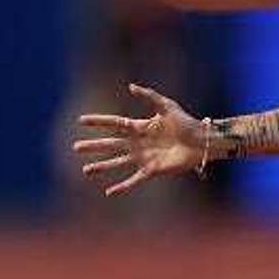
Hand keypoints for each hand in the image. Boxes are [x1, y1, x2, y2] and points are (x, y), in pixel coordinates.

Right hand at [73, 84, 203, 195]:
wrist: (202, 141)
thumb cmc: (186, 123)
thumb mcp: (167, 106)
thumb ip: (149, 96)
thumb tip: (130, 86)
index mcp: (141, 127)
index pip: (115, 124)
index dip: (99, 122)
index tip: (81, 120)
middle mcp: (139, 143)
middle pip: (111, 145)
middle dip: (94, 146)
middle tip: (76, 147)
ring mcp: (144, 157)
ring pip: (118, 163)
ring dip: (102, 166)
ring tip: (86, 170)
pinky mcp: (153, 170)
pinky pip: (134, 180)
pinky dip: (123, 186)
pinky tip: (109, 192)